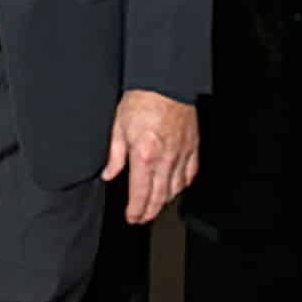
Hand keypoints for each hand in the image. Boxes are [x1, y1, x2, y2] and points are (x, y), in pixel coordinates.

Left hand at [101, 89, 199, 222]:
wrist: (166, 83)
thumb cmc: (142, 100)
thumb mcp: (118, 128)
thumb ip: (114, 156)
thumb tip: (108, 174)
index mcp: (144, 156)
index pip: (140, 194)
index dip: (136, 211)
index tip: (132, 217)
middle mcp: (165, 159)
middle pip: (160, 197)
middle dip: (150, 212)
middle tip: (142, 218)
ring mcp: (181, 154)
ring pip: (176, 189)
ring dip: (165, 201)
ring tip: (155, 205)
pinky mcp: (192, 147)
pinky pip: (190, 174)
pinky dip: (182, 185)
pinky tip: (176, 187)